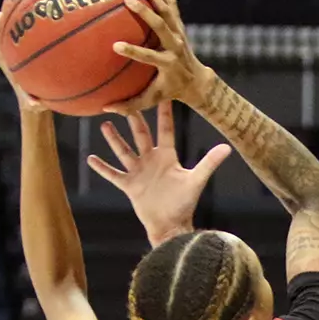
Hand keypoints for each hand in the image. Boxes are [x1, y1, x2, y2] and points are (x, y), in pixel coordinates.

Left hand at [0, 11, 48, 113]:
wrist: (35, 106)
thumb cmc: (33, 106)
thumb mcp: (34, 107)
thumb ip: (33, 105)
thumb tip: (36, 105)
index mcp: (6, 63)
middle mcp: (11, 56)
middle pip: (6, 33)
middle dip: (9, 17)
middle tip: (14, 3)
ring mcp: (20, 55)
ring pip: (19, 34)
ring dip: (24, 20)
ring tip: (34, 6)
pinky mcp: (31, 56)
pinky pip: (34, 40)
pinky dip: (41, 31)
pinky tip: (55, 23)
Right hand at [87, 101, 230, 243]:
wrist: (171, 226)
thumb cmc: (185, 203)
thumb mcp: (196, 180)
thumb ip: (209, 162)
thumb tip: (227, 148)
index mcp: (167, 156)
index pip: (165, 129)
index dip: (164, 113)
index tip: (161, 93)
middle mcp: (151, 160)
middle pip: (140, 135)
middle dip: (133, 119)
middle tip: (125, 101)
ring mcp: (139, 172)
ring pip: (124, 150)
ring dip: (114, 139)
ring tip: (104, 124)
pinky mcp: (129, 185)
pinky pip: (113, 174)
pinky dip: (102, 168)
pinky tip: (90, 159)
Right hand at [106, 0, 213, 114]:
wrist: (196, 80)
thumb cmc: (168, 91)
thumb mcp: (151, 100)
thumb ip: (130, 105)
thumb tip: (105, 107)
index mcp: (167, 65)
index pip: (150, 57)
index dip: (133, 51)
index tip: (115, 46)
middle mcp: (175, 47)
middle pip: (161, 27)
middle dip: (146, 13)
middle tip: (128, 0)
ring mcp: (179, 34)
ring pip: (168, 11)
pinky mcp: (179, 26)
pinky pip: (172, 5)